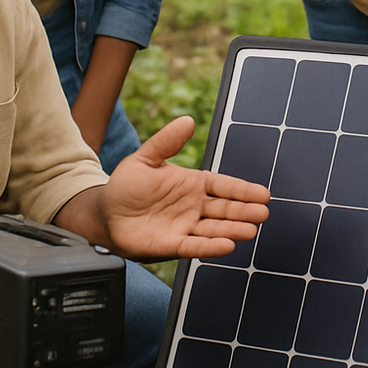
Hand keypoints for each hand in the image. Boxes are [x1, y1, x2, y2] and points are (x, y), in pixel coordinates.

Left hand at [98, 116, 269, 259]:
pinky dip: (210, 247)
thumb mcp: (145, 158)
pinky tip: (227, 246)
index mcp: (192, 184)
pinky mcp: (172, 245)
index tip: (262, 193)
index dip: (242, 190)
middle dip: (244, 211)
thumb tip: (187, 120)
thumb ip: (166, 142)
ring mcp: (185, 227)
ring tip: (251, 230)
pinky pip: (194, 246)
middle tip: (263, 213)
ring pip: (214, 228)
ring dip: (233, 229)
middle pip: (224, 209)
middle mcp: (193, 207)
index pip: (222, 186)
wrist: (105, 214)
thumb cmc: (126, 186)